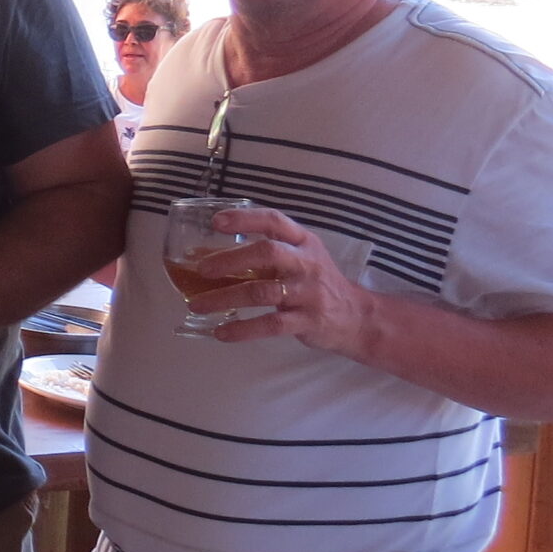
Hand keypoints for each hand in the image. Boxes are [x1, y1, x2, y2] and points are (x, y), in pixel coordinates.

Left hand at [190, 206, 374, 353]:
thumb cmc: (316, 282)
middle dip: (230, 259)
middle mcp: (307, 263)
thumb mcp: (301, 257)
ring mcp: (308, 293)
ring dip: (225, 297)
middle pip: (267, 253)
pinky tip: (221, 332)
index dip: (244, 219)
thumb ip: (268, 252)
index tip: (216, 222)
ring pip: (262, 292)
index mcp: (303, 242)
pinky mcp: (307, 320)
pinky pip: (270, 325)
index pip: (274, 221)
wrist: (356, 316)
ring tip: (196, 304)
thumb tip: (210, 254)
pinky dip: (242, 329)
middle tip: (202, 269)